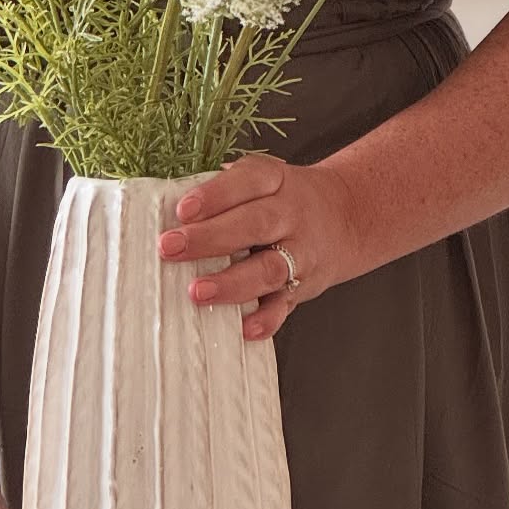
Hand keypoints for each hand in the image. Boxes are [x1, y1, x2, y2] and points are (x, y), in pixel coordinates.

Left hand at [157, 155, 364, 340]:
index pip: (247, 181)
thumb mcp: (262, 180)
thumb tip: (161, 204)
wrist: (347, 216)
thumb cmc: (283, 199)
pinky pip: (287, 305)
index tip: (181, 210)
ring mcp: (301, 252)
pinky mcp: (305, 286)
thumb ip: (223, 190)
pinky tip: (243, 328)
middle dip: (211, 238)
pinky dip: (266, 319)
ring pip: (270, 268)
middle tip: (170, 248)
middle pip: (255, 224)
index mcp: (276, 180)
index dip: (215, 195)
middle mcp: (291, 214)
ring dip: (233, 282)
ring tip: (198, 292)